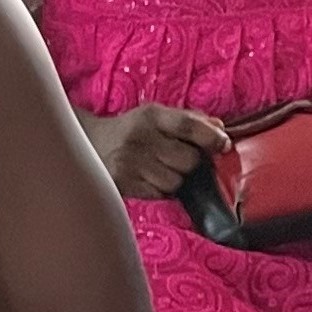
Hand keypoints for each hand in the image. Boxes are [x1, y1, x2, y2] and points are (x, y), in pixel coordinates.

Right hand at [85, 104, 226, 197]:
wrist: (87, 143)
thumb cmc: (132, 130)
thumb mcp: (156, 116)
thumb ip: (189, 120)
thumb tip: (221, 129)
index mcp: (151, 116)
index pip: (188, 126)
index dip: (212, 137)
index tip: (224, 145)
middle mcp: (140, 138)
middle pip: (188, 160)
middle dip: (192, 162)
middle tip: (182, 160)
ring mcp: (130, 163)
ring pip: (175, 182)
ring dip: (175, 179)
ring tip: (162, 169)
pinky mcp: (123, 183)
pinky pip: (159, 194)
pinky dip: (161, 190)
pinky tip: (150, 179)